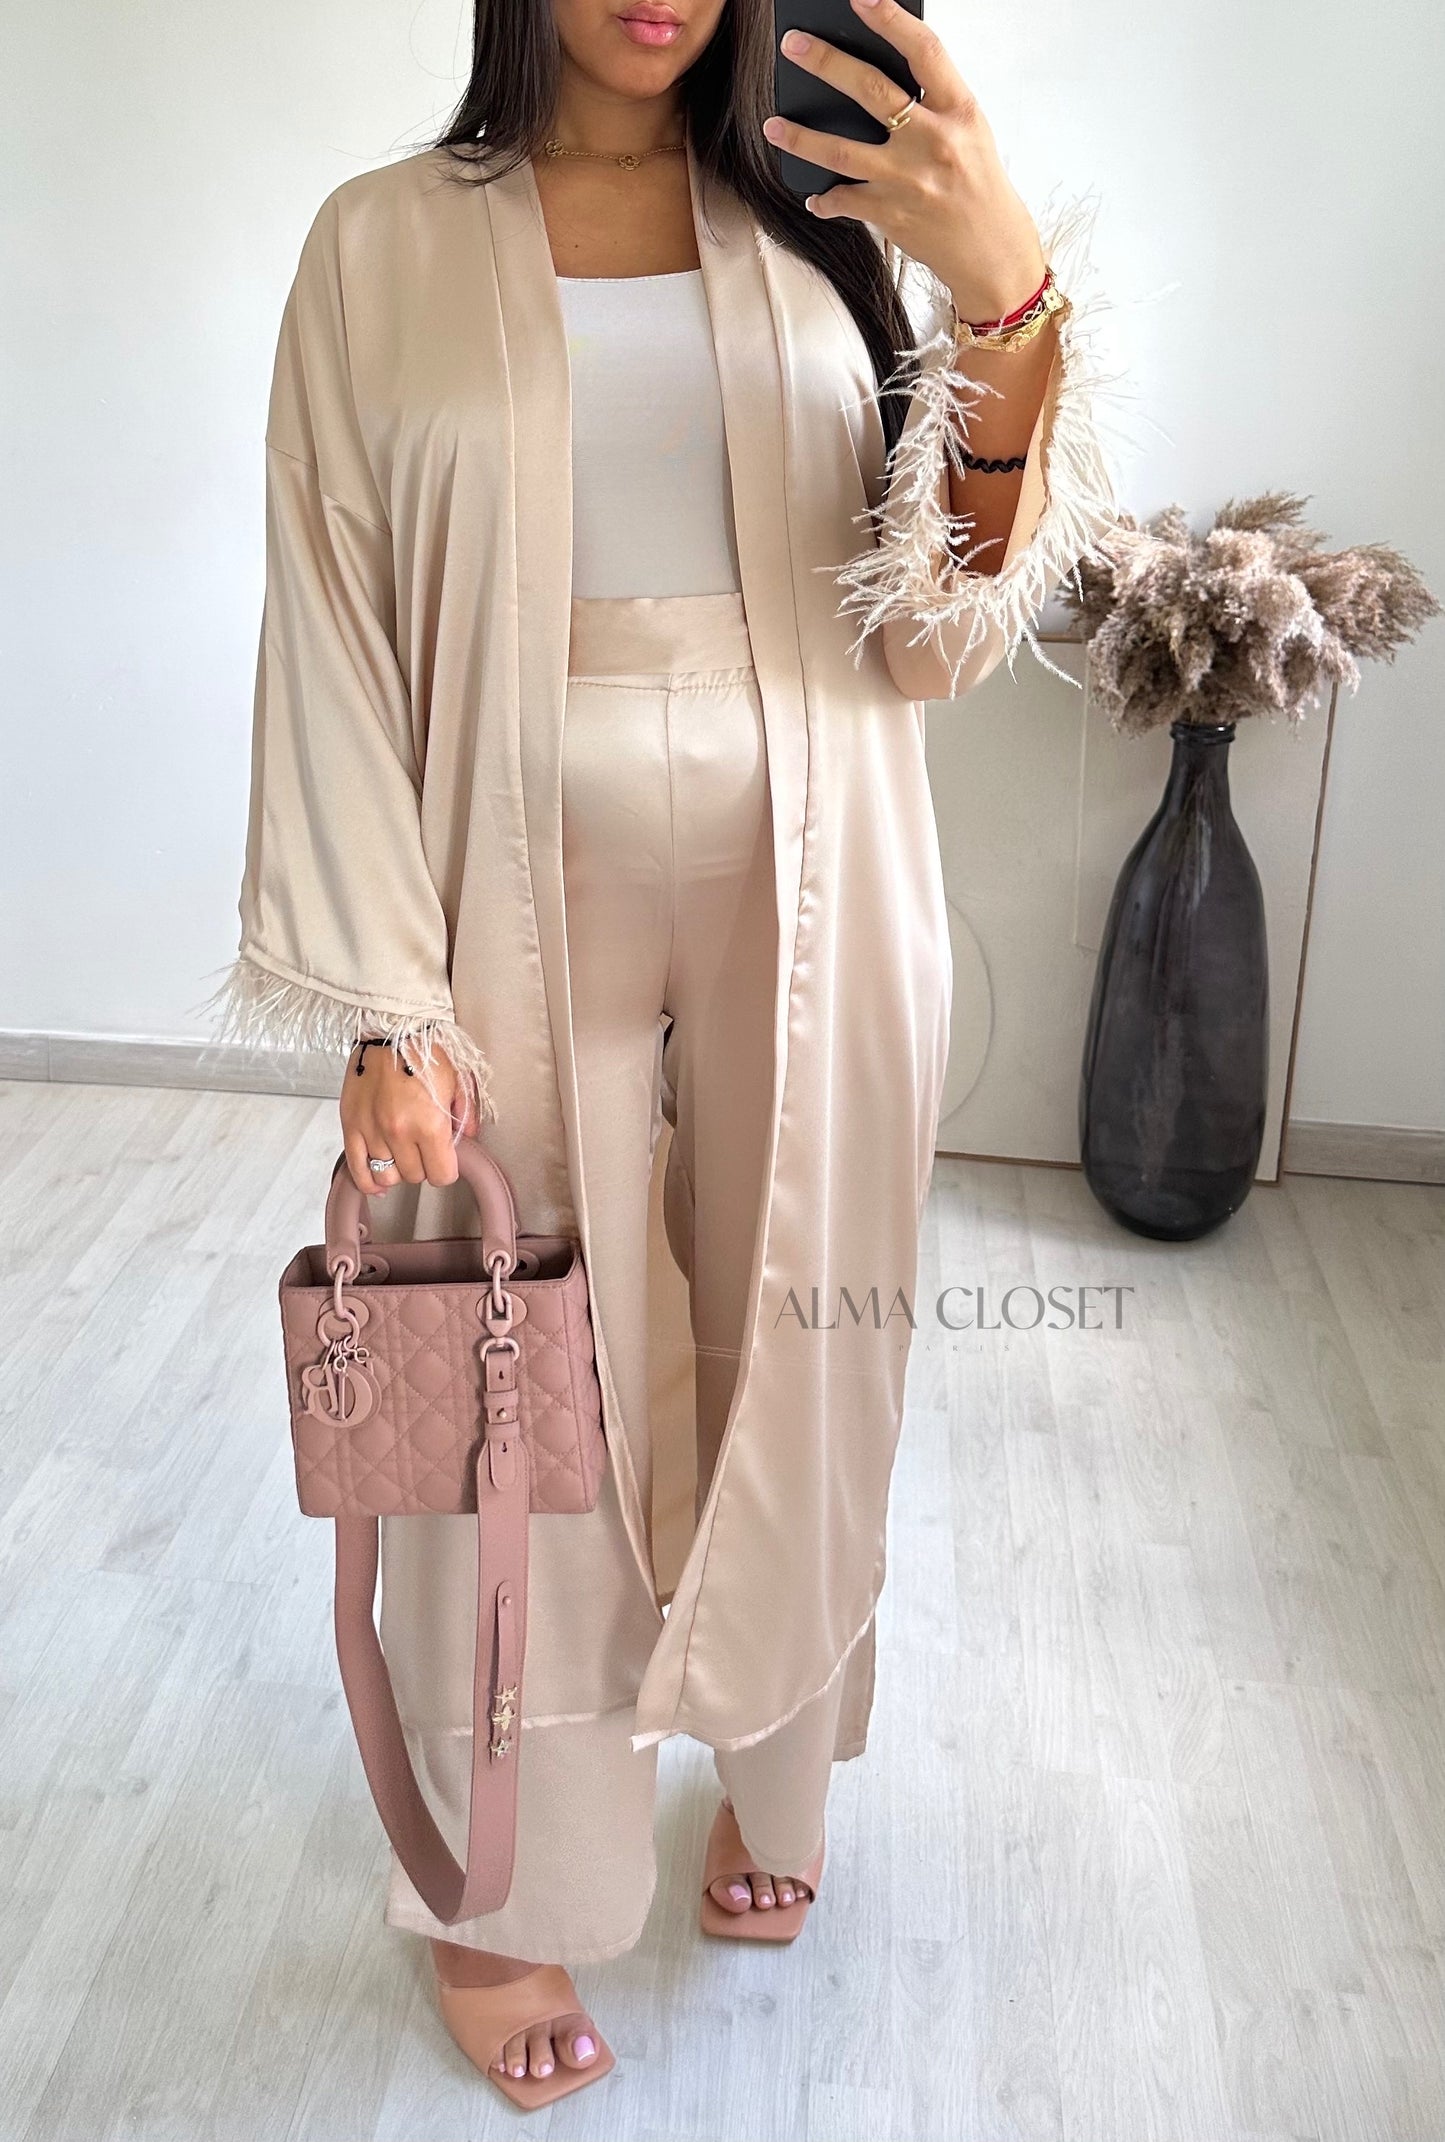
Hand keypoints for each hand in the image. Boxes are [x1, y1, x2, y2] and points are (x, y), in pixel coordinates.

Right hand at [339, 1036, 475, 1195]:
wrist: (390, 1028)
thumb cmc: (426, 1050)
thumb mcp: (459, 1080)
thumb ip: (467, 1114)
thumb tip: (468, 1137)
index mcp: (430, 1124)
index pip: (441, 1175)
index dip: (446, 1170)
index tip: (445, 1158)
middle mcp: (400, 1132)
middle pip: (415, 1176)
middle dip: (423, 1165)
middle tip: (424, 1146)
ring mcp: (372, 1131)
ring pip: (388, 1175)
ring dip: (398, 1168)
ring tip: (402, 1152)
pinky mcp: (351, 1125)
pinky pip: (357, 1169)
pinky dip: (368, 1181)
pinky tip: (378, 1182)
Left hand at [763, 0, 1046, 325]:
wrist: (991, 253)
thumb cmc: (979, 187)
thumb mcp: (969, 133)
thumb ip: (932, 104)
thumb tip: (877, 79)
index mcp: (959, 112)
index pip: (924, 52)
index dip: (890, 19)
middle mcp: (933, 142)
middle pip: (871, 91)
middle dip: (827, 63)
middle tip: (794, 46)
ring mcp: (908, 180)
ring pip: (841, 151)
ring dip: (801, 137)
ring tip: (773, 126)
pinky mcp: (890, 215)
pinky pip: (844, 201)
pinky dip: (825, 199)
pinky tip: (815, 196)